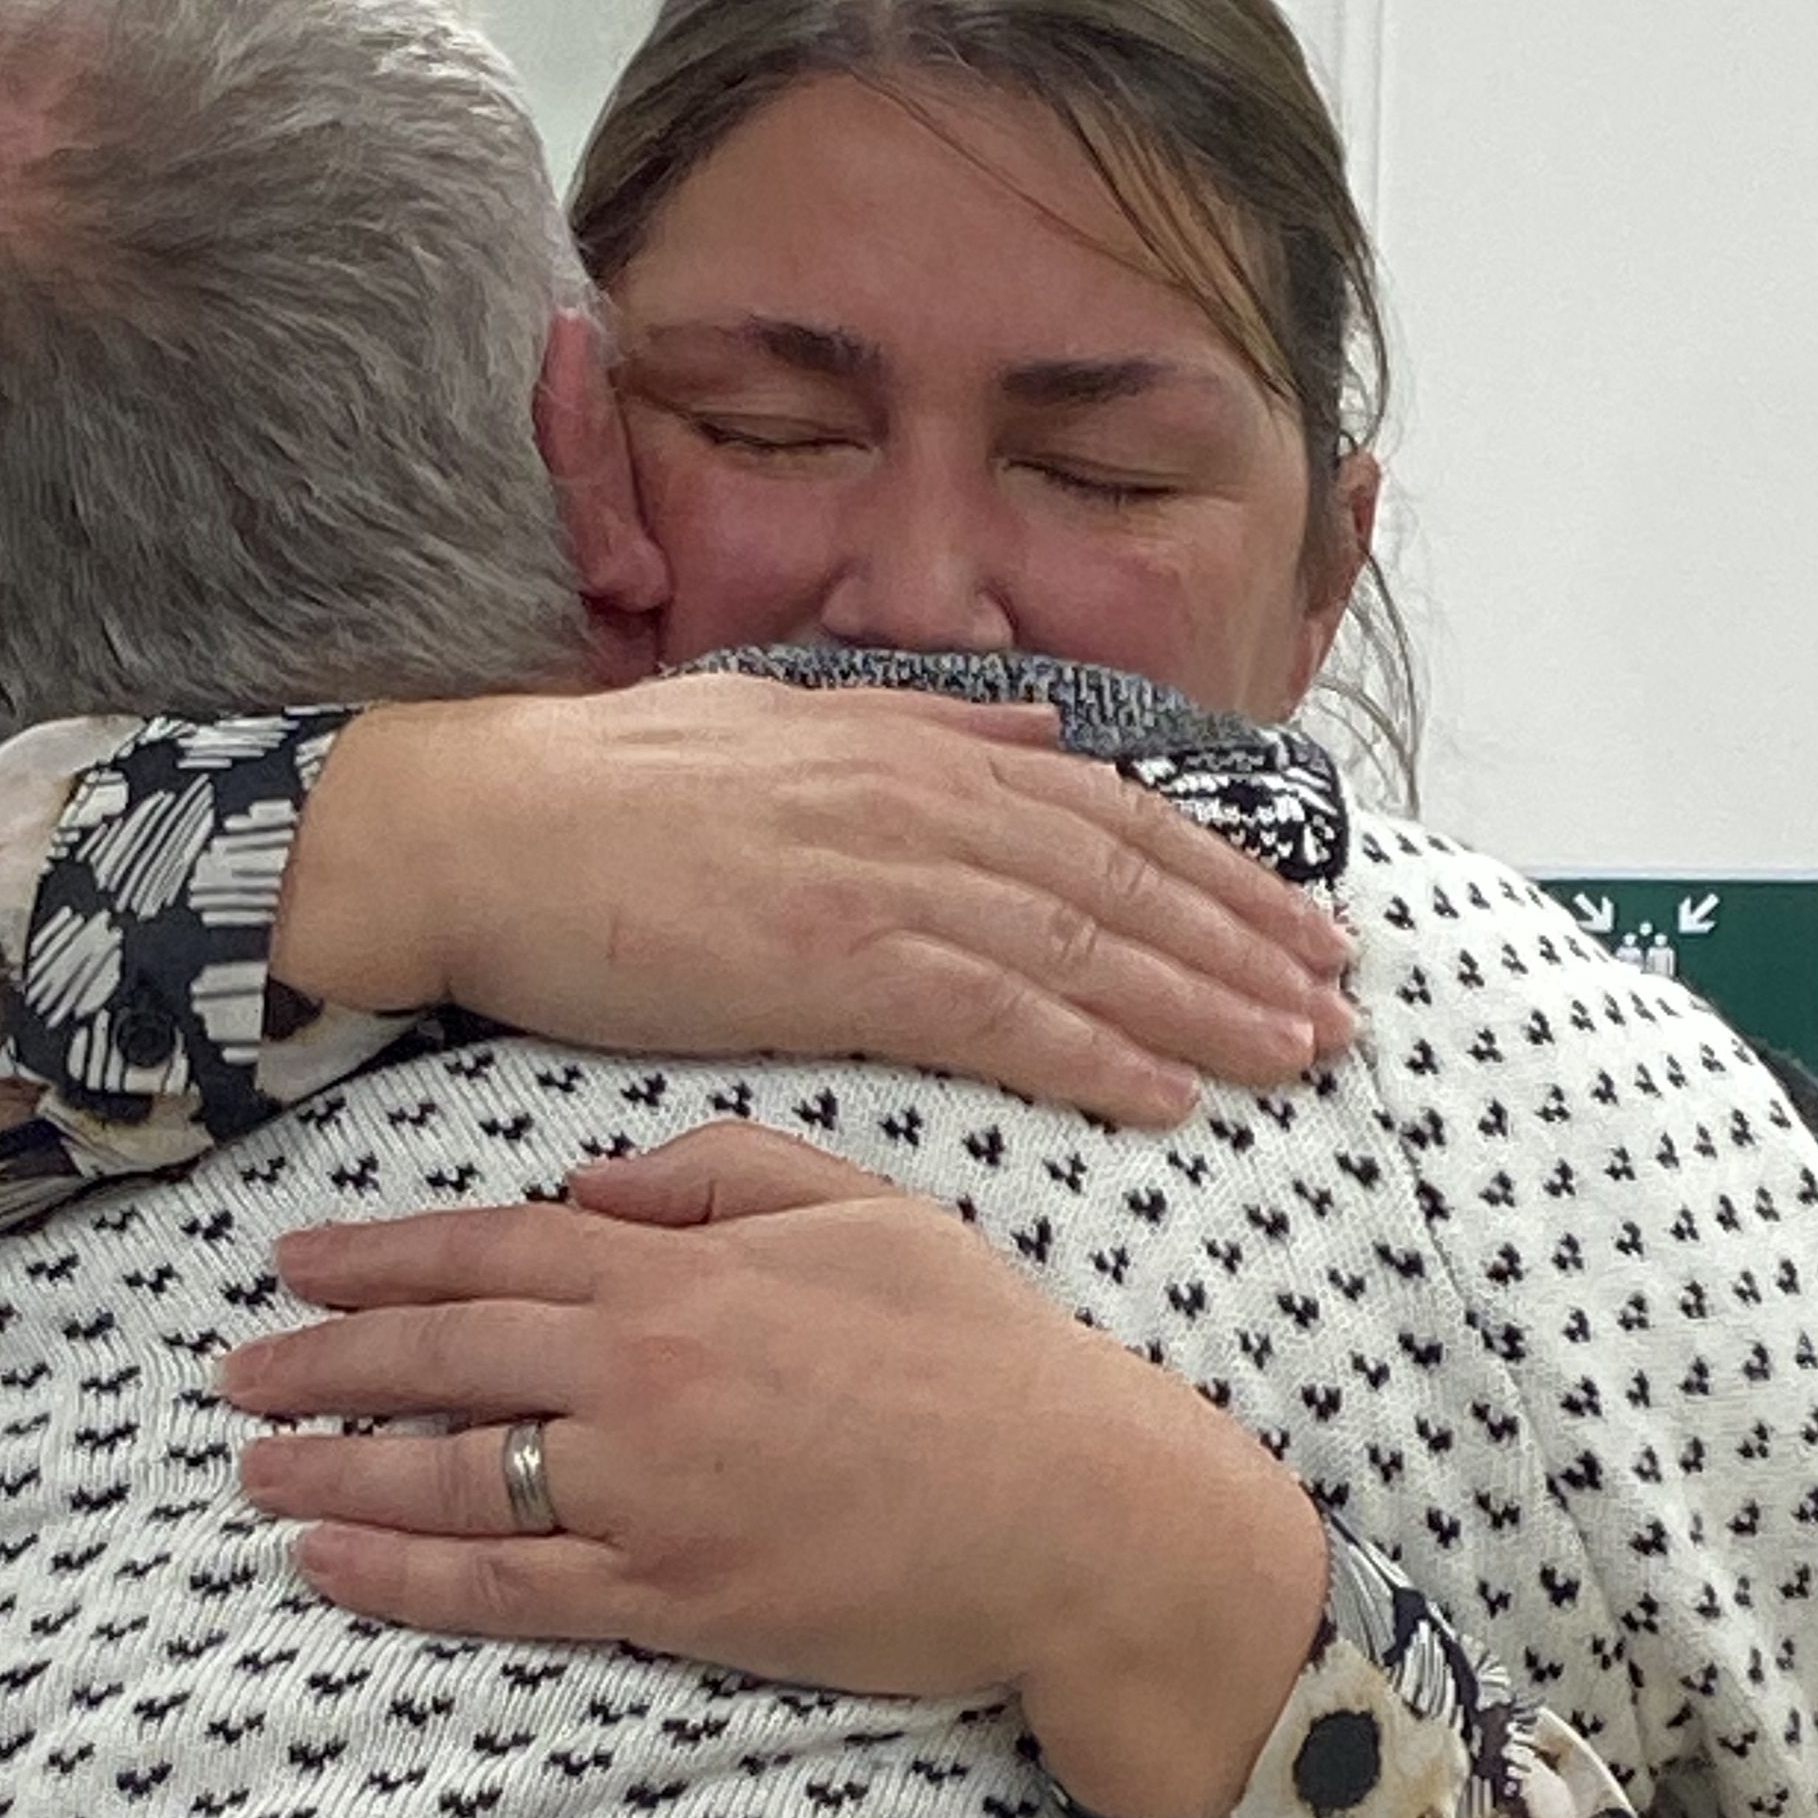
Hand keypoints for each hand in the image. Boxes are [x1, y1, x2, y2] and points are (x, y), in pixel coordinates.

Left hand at [219, 1121, 1326, 1817]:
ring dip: (334, 1474)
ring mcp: (646, 1494)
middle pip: (441, 1360)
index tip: (295, 1261)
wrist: (1071, 1506)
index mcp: (681, 1269)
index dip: (380, 1256)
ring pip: (449, 1478)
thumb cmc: (979, 1348)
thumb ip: (719, 1169)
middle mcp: (641, 1374)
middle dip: (323, 1362)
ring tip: (253, 1471)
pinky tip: (330, 1568)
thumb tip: (590, 1179)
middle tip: (236, 1370)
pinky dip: (401, 1581)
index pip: (490, 1249)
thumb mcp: (863, 1205)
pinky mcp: (670, 1601)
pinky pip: (504, 1593)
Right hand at [272, 675, 1353, 1126]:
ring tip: (1296, 1053)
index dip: (1219, 869)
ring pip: (1085, 947)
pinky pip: (995, 1016)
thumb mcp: (777, 721)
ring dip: (1205, 1004)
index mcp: (909, 747)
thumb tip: (1039, 732)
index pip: (1106, 812)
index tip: (1299, 918)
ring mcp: (877, 878)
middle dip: (1248, 940)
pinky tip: (1167, 1096)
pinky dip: (1095, 1055)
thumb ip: (921, 725)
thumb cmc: (603, 792)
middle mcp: (916, 800)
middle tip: (1342, 1000)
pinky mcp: (828, 961)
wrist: (476, 830)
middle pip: (1124, 880)